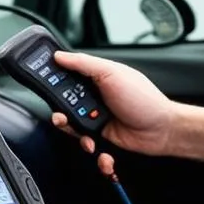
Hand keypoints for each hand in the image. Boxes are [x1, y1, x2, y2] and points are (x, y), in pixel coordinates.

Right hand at [50, 51, 177, 170]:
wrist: (161, 130)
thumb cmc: (142, 99)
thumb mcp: (111, 73)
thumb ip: (83, 63)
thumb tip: (59, 56)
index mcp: (95, 77)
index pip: (66, 75)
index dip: (53, 80)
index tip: (42, 83)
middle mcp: (94, 96)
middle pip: (64, 103)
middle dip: (60, 111)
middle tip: (62, 115)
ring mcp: (96, 116)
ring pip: (71, 125)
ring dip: (75, 133)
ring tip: (85, 136)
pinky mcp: (100, 136)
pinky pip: (84, 142)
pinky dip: (89, 147)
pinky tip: (97, 146)